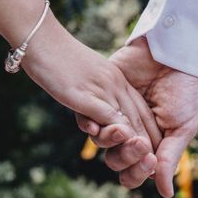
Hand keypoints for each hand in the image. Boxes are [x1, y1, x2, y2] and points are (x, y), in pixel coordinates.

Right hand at [24, 17, 161, 173]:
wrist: (40, 37)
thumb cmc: (56, 56)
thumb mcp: (83, 74)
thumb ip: (95, 91)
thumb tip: (97, 111)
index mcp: (115, 79)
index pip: (138, 108)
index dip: (149, 129)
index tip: (156, 148)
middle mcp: (114, 84)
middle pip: (138, 116)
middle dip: (149, 140)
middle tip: (157, 161)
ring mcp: (101, 89)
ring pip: (126, 119)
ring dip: (136, 141)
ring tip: (146, 158)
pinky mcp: (86, 94)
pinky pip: (105, 115)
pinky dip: (115, 132)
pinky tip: (122, 146)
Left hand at [76, 37, 197, 197]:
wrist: (171, 56)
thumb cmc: (183, 92)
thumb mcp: (182, 128)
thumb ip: (170, 159)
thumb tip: (166, 194)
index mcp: (151, 145)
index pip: (135, 172)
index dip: (138, 172)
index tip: (150, 160)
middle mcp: (129, 135)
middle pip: (116, 162)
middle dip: (127, 156)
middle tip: (140, 142)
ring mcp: (113, 118)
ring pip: (100, 144)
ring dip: (110, 141)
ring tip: (122, 129)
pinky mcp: (98, 100)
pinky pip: (86, 121)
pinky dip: (89, 126)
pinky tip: (97, 124)